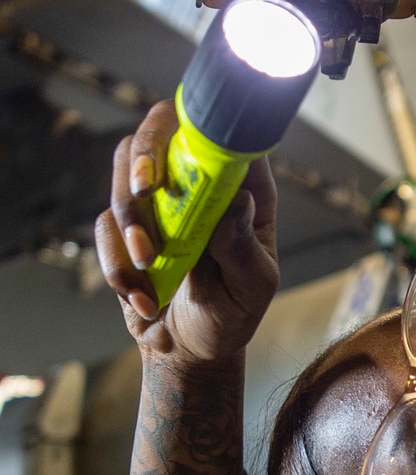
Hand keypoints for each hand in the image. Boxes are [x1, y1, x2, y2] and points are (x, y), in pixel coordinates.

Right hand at [95, 99, 279, 364]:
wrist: (191, 349)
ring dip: (129, 220)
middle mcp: (198, 185)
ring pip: (124, 173)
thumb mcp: (251, 286)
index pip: (224, 133)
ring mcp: (159, 202)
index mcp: (243, 189)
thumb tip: (238, 202)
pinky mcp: (125, 227)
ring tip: (147, 265)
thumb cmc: (233, 313)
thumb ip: (243, 247)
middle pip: (160, 131)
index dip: (201, 125)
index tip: (189, 150)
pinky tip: (143, 298)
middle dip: (143, 155)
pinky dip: (118, 263)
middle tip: (143, 189)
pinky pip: (105, 225)